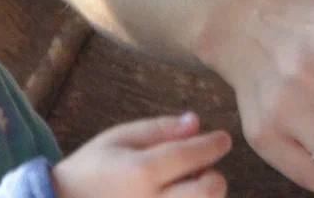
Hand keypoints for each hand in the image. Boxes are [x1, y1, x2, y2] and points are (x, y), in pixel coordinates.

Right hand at [52, 112, 230, 197]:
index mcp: (142, 171)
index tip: (223, 139)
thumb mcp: (118, 138)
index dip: (213, 144)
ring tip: (187, 188)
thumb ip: (158, 129)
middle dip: (214, 177)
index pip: (192, 155)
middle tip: (204, 169)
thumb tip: (196, 122)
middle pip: (208, 192)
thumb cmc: (90, 169)